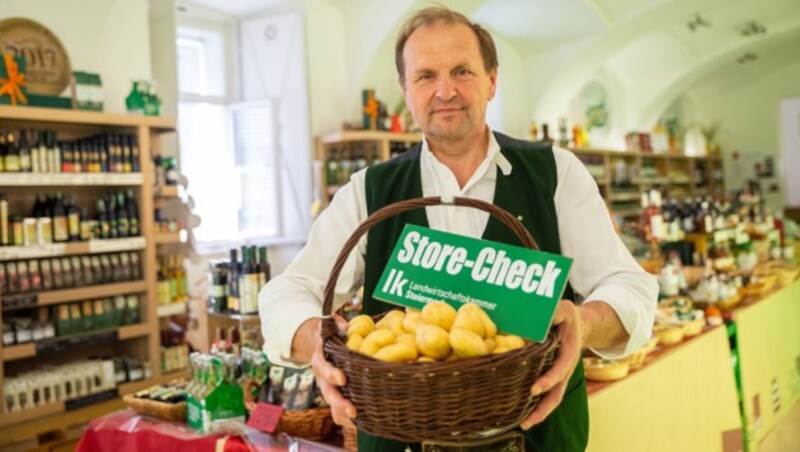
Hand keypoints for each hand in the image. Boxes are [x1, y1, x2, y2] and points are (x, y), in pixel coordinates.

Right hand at [310, 315, 356, 426]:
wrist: (319, 347)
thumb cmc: (331, 336)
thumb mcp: (332, 328)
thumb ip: (340, 326)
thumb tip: (346, 322)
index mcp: (320, 359)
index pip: (324, 367)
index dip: (332, 374)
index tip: (343, 379)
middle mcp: (321, 376)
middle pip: (327, 391)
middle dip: (338, 401)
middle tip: (351, 409)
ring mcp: (326, 387)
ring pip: (331, 403)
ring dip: (341, 413)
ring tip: (354, 420)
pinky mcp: (333, 395)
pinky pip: (335, 410)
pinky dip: (343, 418)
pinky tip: (355, 424)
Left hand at [520, 300, 585, 429]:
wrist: (579, 324)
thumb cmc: (568, 316)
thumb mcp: (564, 309)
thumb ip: (555, 313)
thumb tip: (539, 316)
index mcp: (569, 351)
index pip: (560, 368)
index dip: (549, 380)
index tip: (535, 389)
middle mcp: (566, 367)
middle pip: (557, 392)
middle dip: (543, 407)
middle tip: (527, 418)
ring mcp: (561, 375)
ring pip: (553, 398)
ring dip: (540, 413)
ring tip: (524, 424)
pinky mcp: (554, 377)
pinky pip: (548, 394)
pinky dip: (537, 405)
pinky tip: (522, 414)